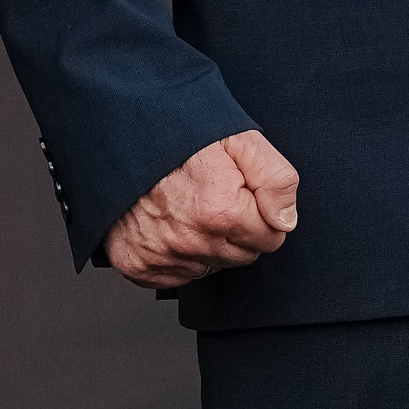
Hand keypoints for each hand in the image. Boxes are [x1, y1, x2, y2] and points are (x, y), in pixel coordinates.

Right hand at [104, 130, 298, 288]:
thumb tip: (286, 221)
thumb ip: (275, 179)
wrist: (123, 132)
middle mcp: (190, 242)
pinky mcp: (137, 265)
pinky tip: (171, 222)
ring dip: (208, 242)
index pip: (271, 238)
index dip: (261, 212)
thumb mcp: (240, 139)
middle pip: (242, 256)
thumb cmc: (181, 132)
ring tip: (190, 204)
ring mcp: (160, 257)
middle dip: (238, 229)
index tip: (242, 190)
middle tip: (214, 194)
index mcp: (220, 213)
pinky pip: (177, 276)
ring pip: (211, 266)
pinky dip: (178, 254)